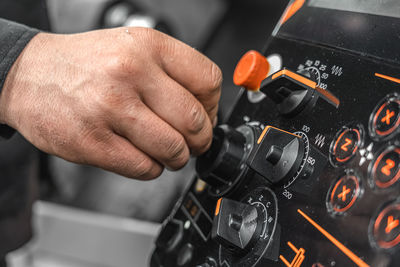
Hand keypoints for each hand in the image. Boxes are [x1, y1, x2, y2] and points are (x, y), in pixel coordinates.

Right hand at [0, 27, 221, 178]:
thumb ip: (172, 73)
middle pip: (195, 121)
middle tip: (193, 142)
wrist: (28, 75)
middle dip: (200, 140)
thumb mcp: (132, 48)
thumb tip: (206, 109)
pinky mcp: (93, 142)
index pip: (208, 81)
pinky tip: (140, 155)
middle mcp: (130, 73)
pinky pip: (145, 168)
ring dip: (177, 158)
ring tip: (167, 151)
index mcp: (147, 46)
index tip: (206, 116)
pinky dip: (151, 168)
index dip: (213, 107)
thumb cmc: (84, 64)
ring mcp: (111, 109)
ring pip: (173, 150)